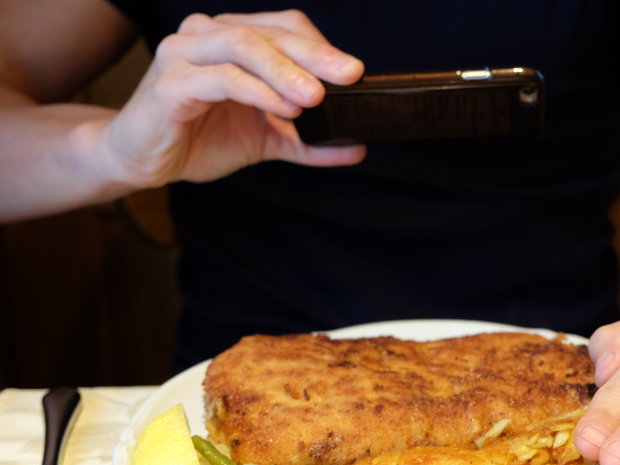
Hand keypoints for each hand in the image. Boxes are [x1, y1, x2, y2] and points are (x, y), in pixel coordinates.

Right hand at [96, 10, 364, 188]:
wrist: (142, 160)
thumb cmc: (200, 138)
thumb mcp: (266, 140)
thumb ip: (308, 142)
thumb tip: (357, 147)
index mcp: (231, 39)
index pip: (285, 28)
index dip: (321, 48)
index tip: (355, 74)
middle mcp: (206, 35)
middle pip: (271, 32)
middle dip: (315, 55)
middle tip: (349, 74)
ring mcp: (185, 54)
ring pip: (244, 46)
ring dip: (286, 71)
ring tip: (317, 97)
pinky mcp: (171, 84)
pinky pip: (222, 79)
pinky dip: (258, 92)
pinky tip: (284, 108)